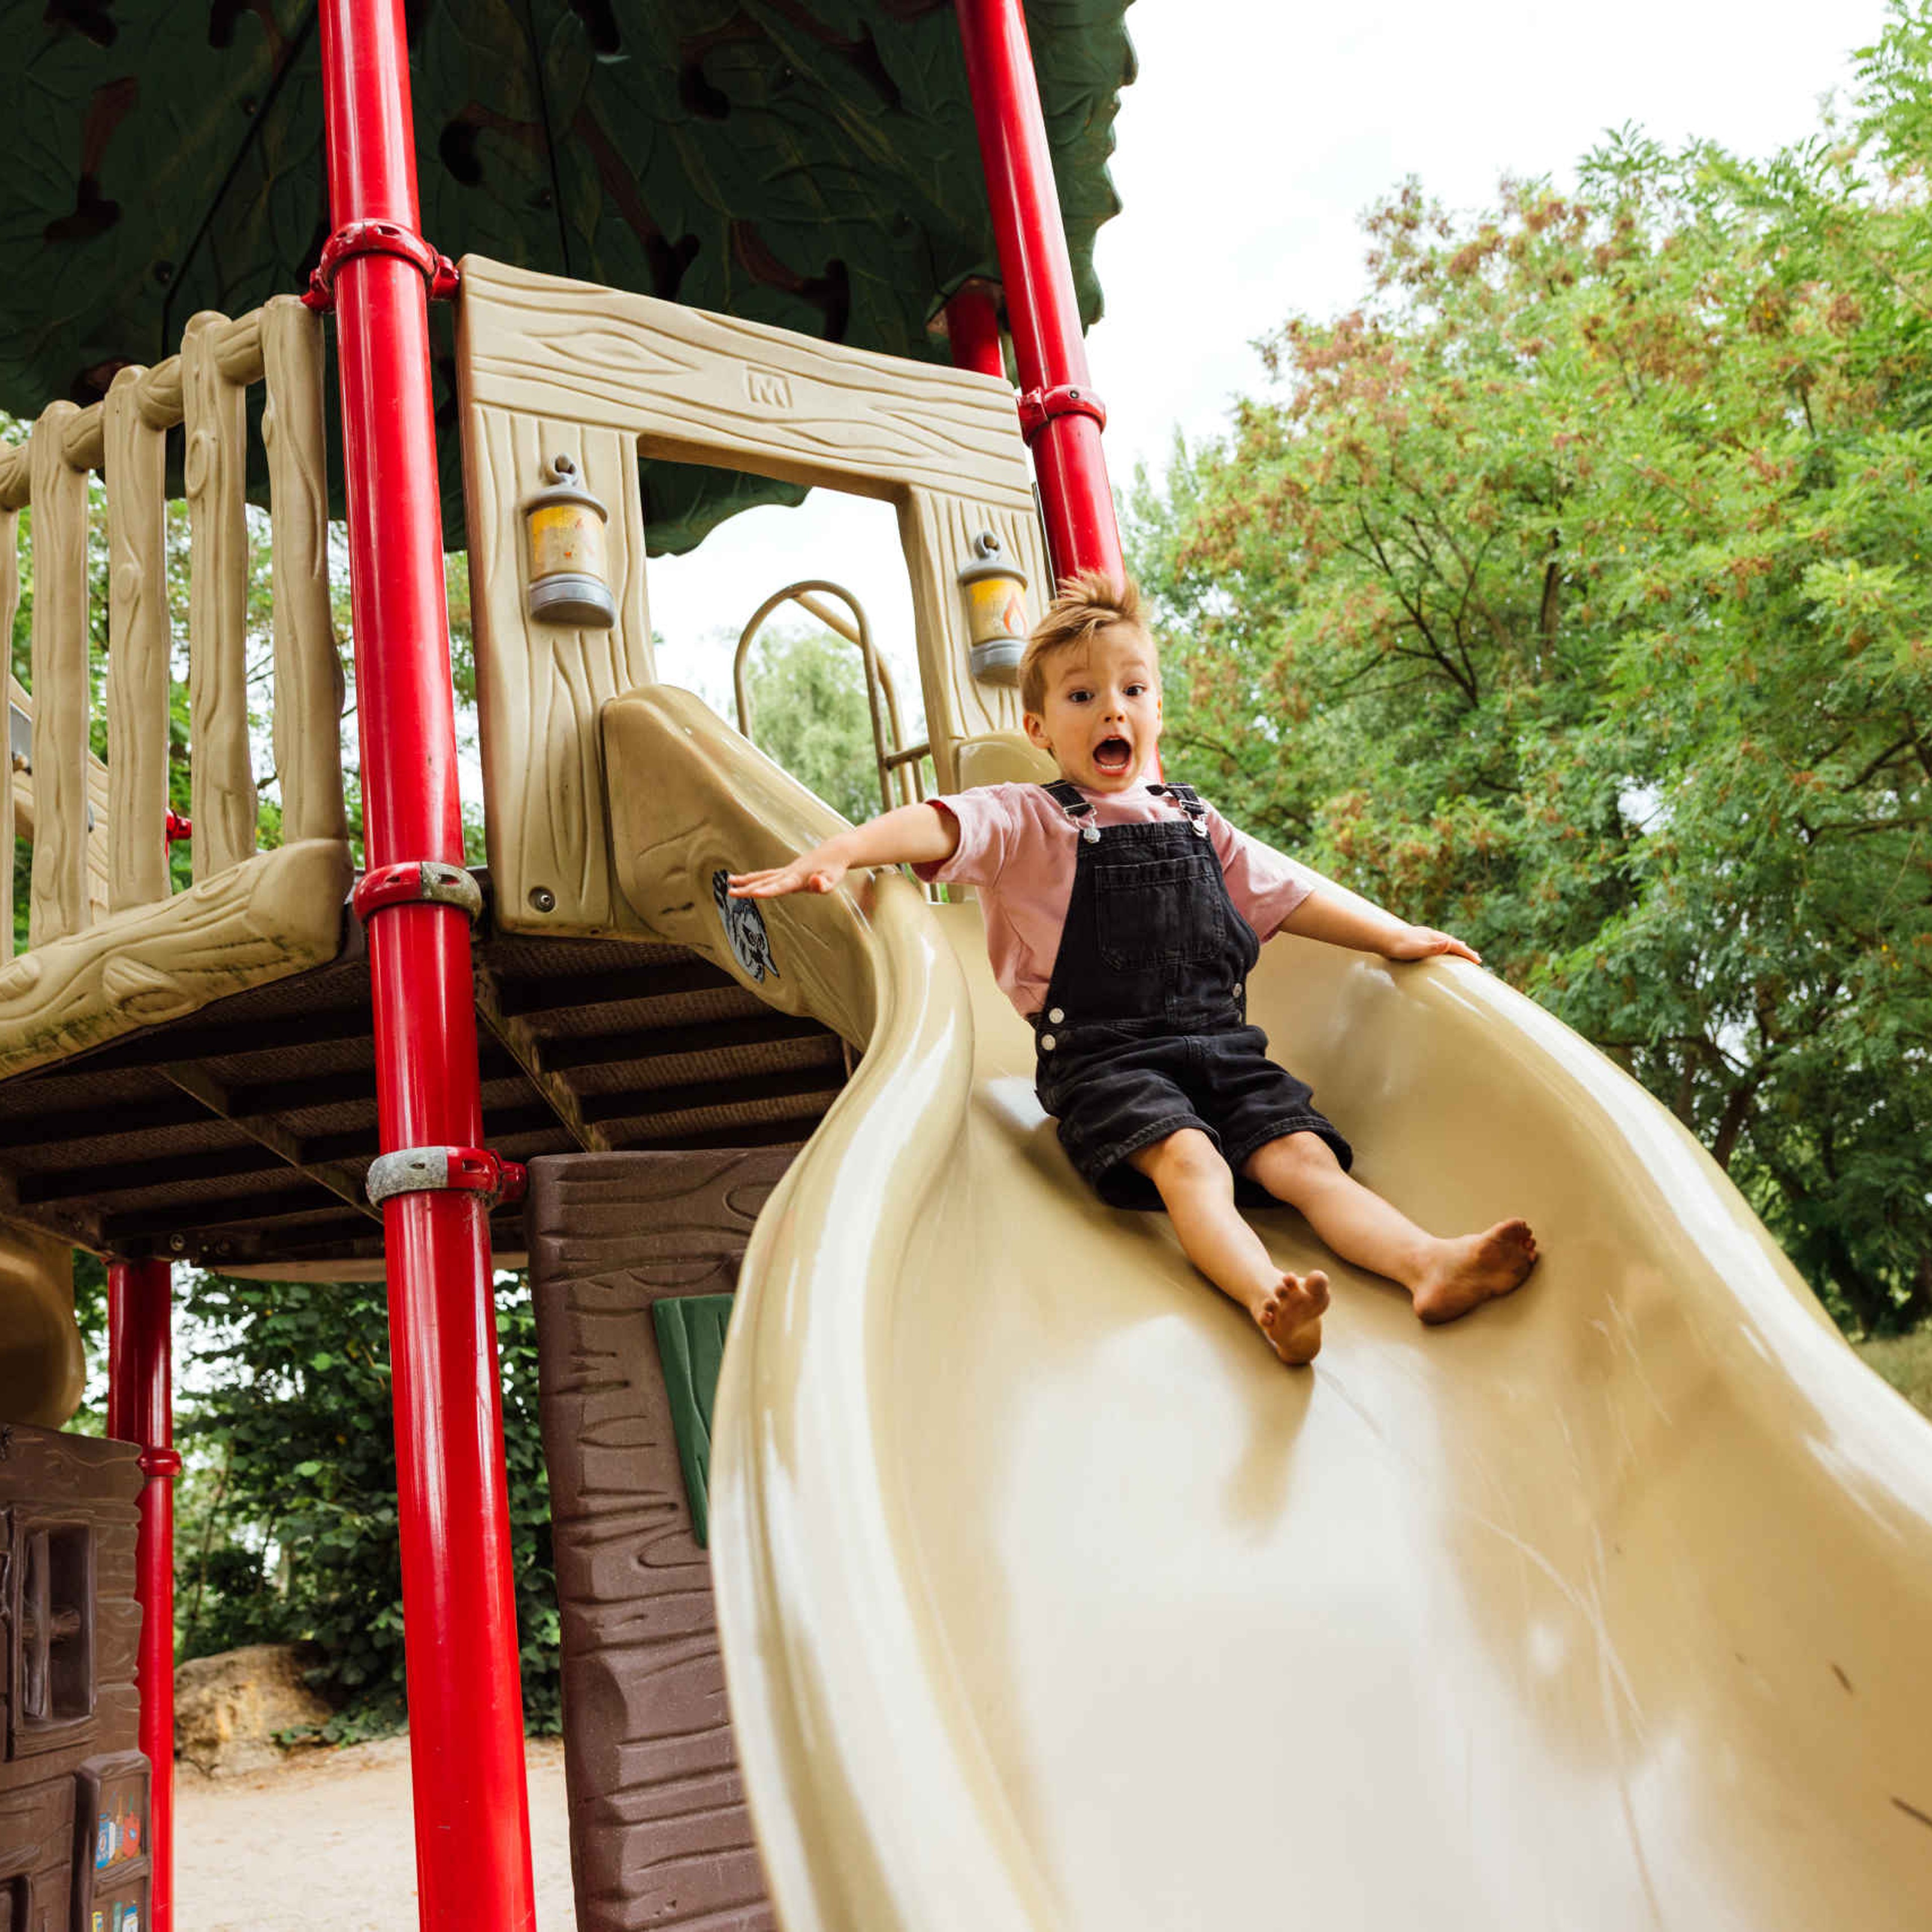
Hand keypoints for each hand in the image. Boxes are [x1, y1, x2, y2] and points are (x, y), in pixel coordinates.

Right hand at [727, 854, 847, 898]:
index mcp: (797, 878)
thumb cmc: (834, 869)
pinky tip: (747, 881)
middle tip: (730, 893)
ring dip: (746, 880)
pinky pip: (767, 875)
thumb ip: (823, 884)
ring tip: (729, 883)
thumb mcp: (832, 879)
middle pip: (765, 881)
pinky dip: (756, 877)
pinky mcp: (788, 871)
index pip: (779, 886)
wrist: (834, 851)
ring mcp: (786, 871)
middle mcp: (788, 873)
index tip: (753, 893)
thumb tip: (815, 882)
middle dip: (747, 888)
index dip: (766, 891)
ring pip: (763, 876)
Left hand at [1385, 923, 1481, 964]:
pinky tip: (1439, 948)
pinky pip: (1435, 943)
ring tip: (1462, 950)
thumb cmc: (1398, 947)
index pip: (1455, 945)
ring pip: (1444, 941)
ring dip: (1455, 947)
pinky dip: (1443, 946)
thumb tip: (1450, 943)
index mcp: (1433, 937)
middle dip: (1464, 950)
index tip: (1478, 961)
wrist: (1382, 939)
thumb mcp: (1416, 949)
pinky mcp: (1417, 939)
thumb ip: (1433, 948)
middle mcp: (1430, 935)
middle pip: (1452, 942)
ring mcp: (1424, 936)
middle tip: (1476, 958)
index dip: (1467, 953)